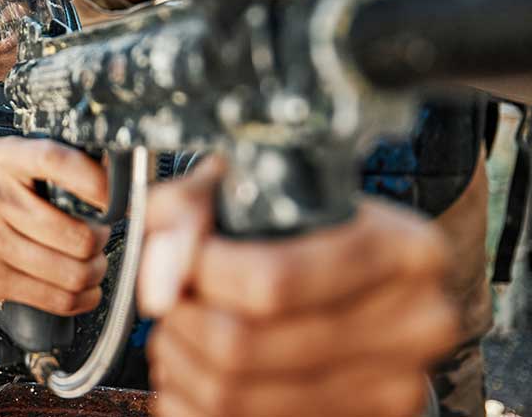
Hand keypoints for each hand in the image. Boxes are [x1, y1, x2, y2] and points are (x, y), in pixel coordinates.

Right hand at [0, 137, 109, 315]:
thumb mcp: (19, 163)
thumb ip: (62, 163)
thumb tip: (118, 172)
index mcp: (3, 158)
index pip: (56, 162)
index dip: (97, 183)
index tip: (119, 199)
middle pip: (77, 233)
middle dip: (103, 240)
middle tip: (102, 236)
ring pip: (73, 271)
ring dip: (95, 271)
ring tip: (93, 262)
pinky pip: (57, 298)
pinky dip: (82, 297)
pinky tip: (85, 288)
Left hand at [139, 157, 459, 416]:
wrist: (358, 281)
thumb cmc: (301, 227)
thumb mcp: (251, 184)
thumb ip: (191, 209)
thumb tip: (163, 275)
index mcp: (404, 250)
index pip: (273, 281)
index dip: (199, 272)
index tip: (176, 257)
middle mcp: (416, 324)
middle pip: (244, 346)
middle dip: (182, 320)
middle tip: (173, 299)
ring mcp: (393, 388)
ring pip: (233, 396)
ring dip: (181, 362)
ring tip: (181, 332)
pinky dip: (191, 401)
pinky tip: (199, 369)